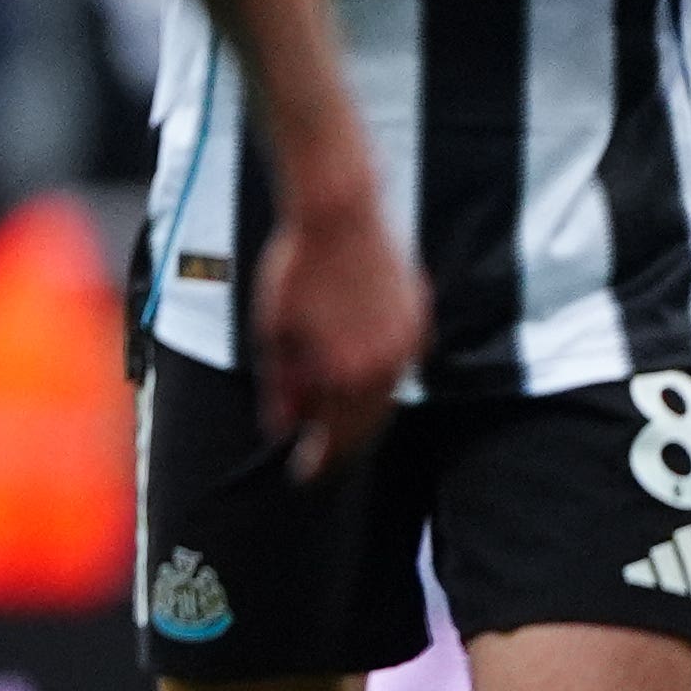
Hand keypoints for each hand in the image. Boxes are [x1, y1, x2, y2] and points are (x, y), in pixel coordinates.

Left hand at [246, 185, 427, 481]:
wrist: (337, 215)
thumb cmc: (294, 270)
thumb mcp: (272, 333)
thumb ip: (279, 386)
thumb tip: (281, 427)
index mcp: (346, 373)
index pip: (335, 437)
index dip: (317, 460)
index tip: (301, 474)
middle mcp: (385, 365)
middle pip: (366, 423)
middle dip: (339, 440)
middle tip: (316, 452)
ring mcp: (408, 341)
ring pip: (386, 395)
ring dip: (359, 409)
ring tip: (331, 415)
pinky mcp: (419, 319)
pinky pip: (399, 362)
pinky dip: (377, 375)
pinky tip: (356, 372)